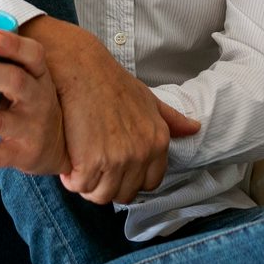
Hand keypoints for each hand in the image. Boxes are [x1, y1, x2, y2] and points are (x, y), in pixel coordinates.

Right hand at [21, 17, 202, 205]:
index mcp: (158, 142)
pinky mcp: (91, 162)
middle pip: (123, 194)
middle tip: (91, 166)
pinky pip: (80, 186)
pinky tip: (68, 161)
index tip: (113, 167)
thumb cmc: (111, 82)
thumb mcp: (148, 99)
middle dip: (106, 184)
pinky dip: (70, 178)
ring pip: (101, 195)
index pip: (149, 184)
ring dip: (86, 184)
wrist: (81, 68)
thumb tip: (195, 128)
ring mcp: (117, 159)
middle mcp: (142, 153)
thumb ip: (171, 119)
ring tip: (78, 164)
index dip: (129, 179)